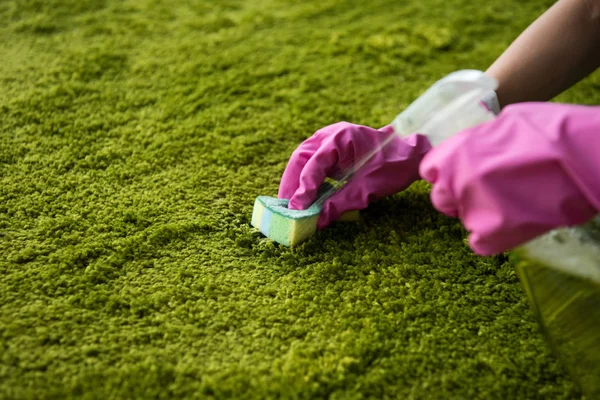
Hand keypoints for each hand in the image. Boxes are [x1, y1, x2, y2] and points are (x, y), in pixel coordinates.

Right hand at [278, 122, 430, 227]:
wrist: (410, 155)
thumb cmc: (392, 166)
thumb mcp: (367, 189)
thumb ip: (340, 204)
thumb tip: (317, 222)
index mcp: (340, 138)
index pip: (313, 164)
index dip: (303, 188)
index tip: (297, 208)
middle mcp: (330, 134)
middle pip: (301, 158)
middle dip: (291, 183)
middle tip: (285, 207)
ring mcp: (329, 140)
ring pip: (303, 160)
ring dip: (296, 182)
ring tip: (290, 204)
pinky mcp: (331, 150)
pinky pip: (313, 164)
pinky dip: (306, 180)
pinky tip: (304, 196)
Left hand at [420, 102, 599, 255]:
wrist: (582, 156)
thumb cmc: (549, 131)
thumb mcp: (503, 123)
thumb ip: (478, 142)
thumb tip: (475, 150)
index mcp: (453, 153)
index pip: (430, 171)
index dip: (446, 174)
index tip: (460, 176)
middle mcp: (454, 183)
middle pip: (441, 199)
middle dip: (459, 197)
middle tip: (488, 193)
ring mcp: (470, 210)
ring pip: (463, 220)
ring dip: (480, 215)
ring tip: (510, 204)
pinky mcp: (492, 235)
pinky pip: (480, 243)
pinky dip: (493, 238)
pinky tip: (513, 224)